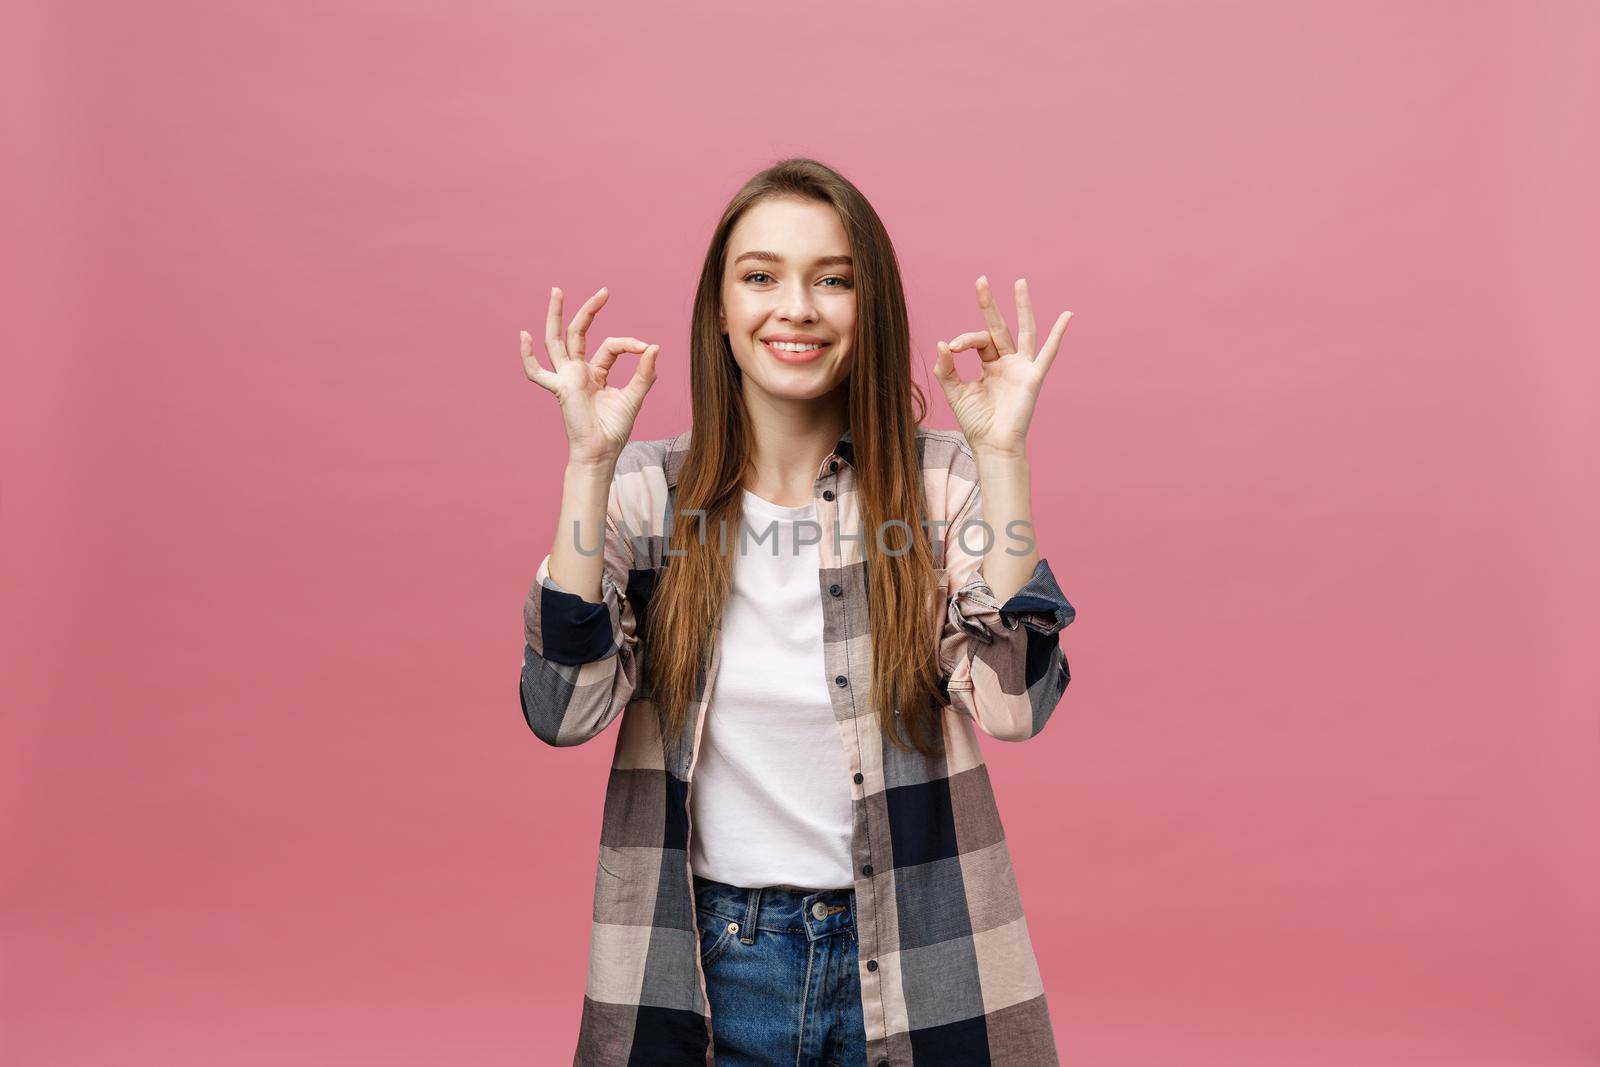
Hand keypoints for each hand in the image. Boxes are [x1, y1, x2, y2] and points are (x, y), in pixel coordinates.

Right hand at [520, 286, 659, 466]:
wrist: (602, 453)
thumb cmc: (614, 430)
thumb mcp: (634, 397)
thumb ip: (645, 374)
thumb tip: (654, 346)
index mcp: (596, 372)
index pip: (610, 346)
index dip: (629, 344)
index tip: (645, 348)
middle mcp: (579, 372)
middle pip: (578, 333)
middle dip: (589, 311)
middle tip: (603, 291)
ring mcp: (567, 378)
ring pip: (557, 341)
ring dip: (556, 316)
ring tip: (557, 292)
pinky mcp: (561, 389)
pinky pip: (538, 373)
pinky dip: (528, 356)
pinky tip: (524, 335)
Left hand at [933, 276, 1071, 457]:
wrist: (992, 446)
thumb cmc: (976, 423)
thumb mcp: (955, 392)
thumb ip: (946, 368)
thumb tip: (941, 343)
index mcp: (988, 365)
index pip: (977, 341)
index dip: (963, 340)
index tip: (951, 348)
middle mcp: (1006, 362)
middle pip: (998, 327)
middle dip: (989, 304)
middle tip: (981, 280)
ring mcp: (1021, 368)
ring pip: (1024, 331)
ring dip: (1022, 307)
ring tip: (1020, 282)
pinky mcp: (1033, 377)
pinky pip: (1048, 353)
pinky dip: (1057, 334)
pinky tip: (1067, 315)